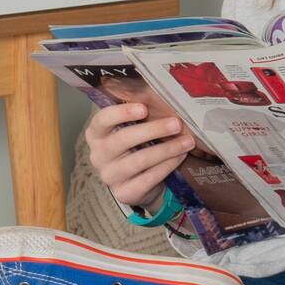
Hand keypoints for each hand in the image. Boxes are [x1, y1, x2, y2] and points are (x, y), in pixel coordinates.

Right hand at [81, 94, 196, 207]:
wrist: (142, 183)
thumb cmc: (138, 147)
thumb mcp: (134, 129)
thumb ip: (140, 113)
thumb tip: (161, 91)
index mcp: (97, 134)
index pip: (102, 120)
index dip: (122, 113)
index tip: (144, 108)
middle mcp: (98, 155)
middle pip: (123, 139)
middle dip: (153, 130)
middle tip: (176, 124)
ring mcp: (109, 176)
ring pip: (139, 160)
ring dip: (166, 149)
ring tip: (187, 141)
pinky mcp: (124, 193)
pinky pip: (148, 178)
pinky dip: (167, 166)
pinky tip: (180, 156)